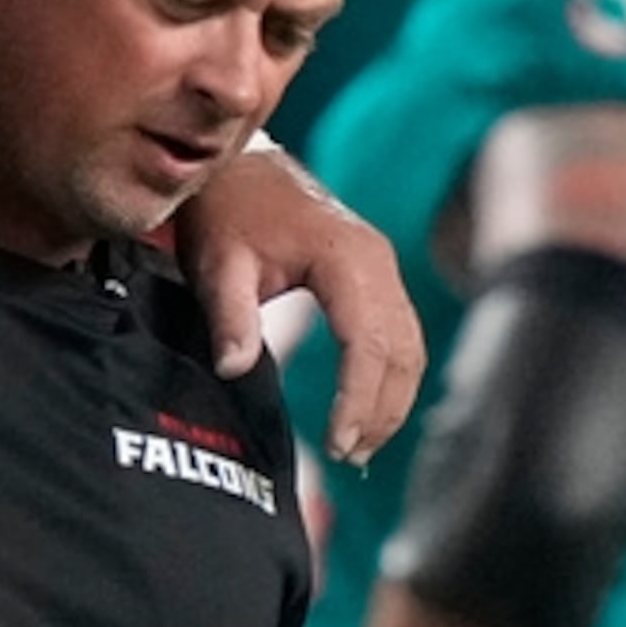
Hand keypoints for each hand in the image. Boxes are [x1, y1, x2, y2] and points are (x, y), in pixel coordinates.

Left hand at [177, 144, 423, 466]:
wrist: (241, 169)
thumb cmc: (227, 211)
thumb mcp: (216, 262)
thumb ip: (229, 316)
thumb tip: (234, 368)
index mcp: (345, 257)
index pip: (368, 342)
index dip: (357, 399)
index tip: (336, 444)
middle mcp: (377, 262)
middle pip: (401, 351)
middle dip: (380, 409)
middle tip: (348, 457)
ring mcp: (383, 268)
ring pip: (409, 347)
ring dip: (391, 400)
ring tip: (358, 447)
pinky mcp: (377, 277)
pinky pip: (400, 335)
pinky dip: (390, 377)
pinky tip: (366, 412)